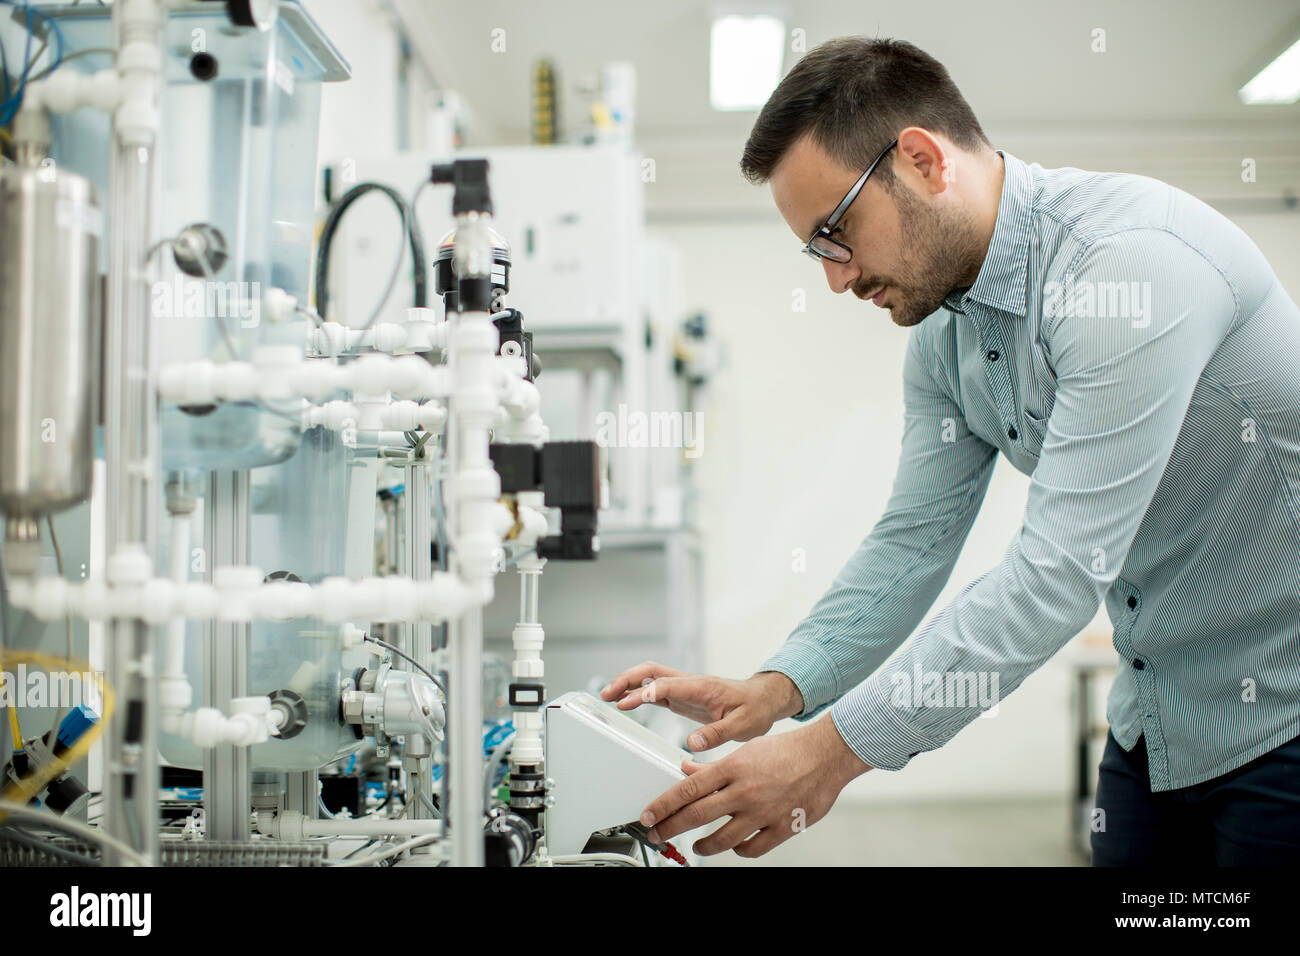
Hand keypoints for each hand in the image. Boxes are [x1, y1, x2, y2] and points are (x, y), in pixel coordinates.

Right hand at [599, 661, 803, 751]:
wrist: (764, 700)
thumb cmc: (755, 710)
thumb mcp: (743, 725)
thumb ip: (717, 733)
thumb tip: (692, 743)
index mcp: (702, 687)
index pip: (667, 684)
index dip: (646, 692)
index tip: (628, 702)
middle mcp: (689, 683)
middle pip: (651, 672)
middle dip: (626, 679)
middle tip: (606, 694)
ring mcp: (684, 688)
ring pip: (649, 678)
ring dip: (627, 684)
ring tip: (607, 697)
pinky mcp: (683, 697)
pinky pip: (655, 690)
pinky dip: (637, 694)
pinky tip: (625, 703)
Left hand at [640, 716, 871, 857]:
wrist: (825, 755)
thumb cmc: (787, 750)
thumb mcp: (745, 751)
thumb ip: (713, 765)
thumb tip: (687, 770)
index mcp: (732, 768)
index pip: (687, 789)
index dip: (663, 806)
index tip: (648, 816)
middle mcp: (744, 791)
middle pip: (696, 815)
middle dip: (671, 828)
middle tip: (657, 835)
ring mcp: (762, 812)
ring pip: (722, 838)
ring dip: (703, 845)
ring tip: (695, 846)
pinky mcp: (781, 827)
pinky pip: (752, 848)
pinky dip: (738, 850)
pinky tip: (733, 847)